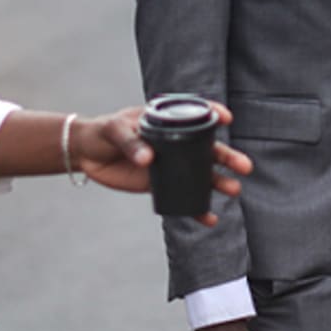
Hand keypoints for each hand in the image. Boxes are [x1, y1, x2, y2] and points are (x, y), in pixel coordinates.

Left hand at [70, 102, 253, 226]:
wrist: (87, 154)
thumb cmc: (103, 132)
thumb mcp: (115, 130)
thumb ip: (132, 143)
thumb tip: (149, 160)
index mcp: (165, 119)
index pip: (195, 113)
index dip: (214, 112)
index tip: (227, 117)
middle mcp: (174, 140)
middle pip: (206, 147)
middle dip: (227, 156)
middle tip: (244, 166)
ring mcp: (170, 163)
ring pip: (201, 173)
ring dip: (218, 182)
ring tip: (234, 189)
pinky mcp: (161, 183)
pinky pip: (183, 195)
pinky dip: (196, 208)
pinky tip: (209, 217)